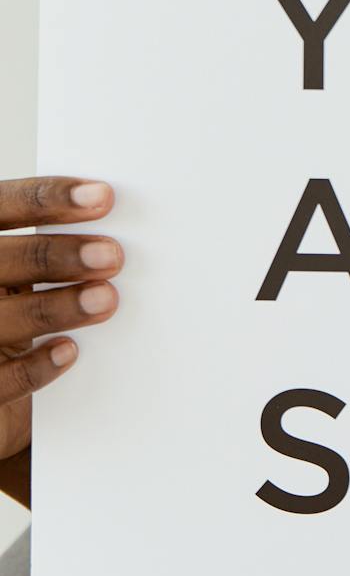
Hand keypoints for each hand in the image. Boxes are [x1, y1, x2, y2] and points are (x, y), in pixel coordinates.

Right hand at [0, 177, 119, 464]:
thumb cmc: (15, 305)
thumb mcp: (22, 271)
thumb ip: (48, 251)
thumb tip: (110, 236)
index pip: (2, 205)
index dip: (49, 198)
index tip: (104, 197)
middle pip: (2, 260)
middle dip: (59, 255)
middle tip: (113, 256)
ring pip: (1, 317)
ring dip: (58, 306)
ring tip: (106, 299)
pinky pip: (1, 379)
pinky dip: (36, 367)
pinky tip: (70, 350)